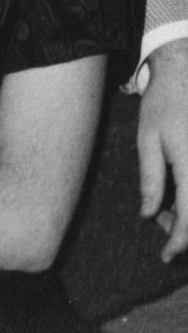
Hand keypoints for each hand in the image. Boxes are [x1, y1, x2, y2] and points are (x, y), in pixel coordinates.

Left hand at [138, 39, 187, 260]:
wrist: (186, 76)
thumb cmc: (163, 105)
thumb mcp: (148, 139)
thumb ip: (150, 178)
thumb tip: (149, 214)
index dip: (180, 242)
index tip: (166, 255)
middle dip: (185, 230)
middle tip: (160, 220)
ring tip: (167, 207)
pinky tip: (179, 194)